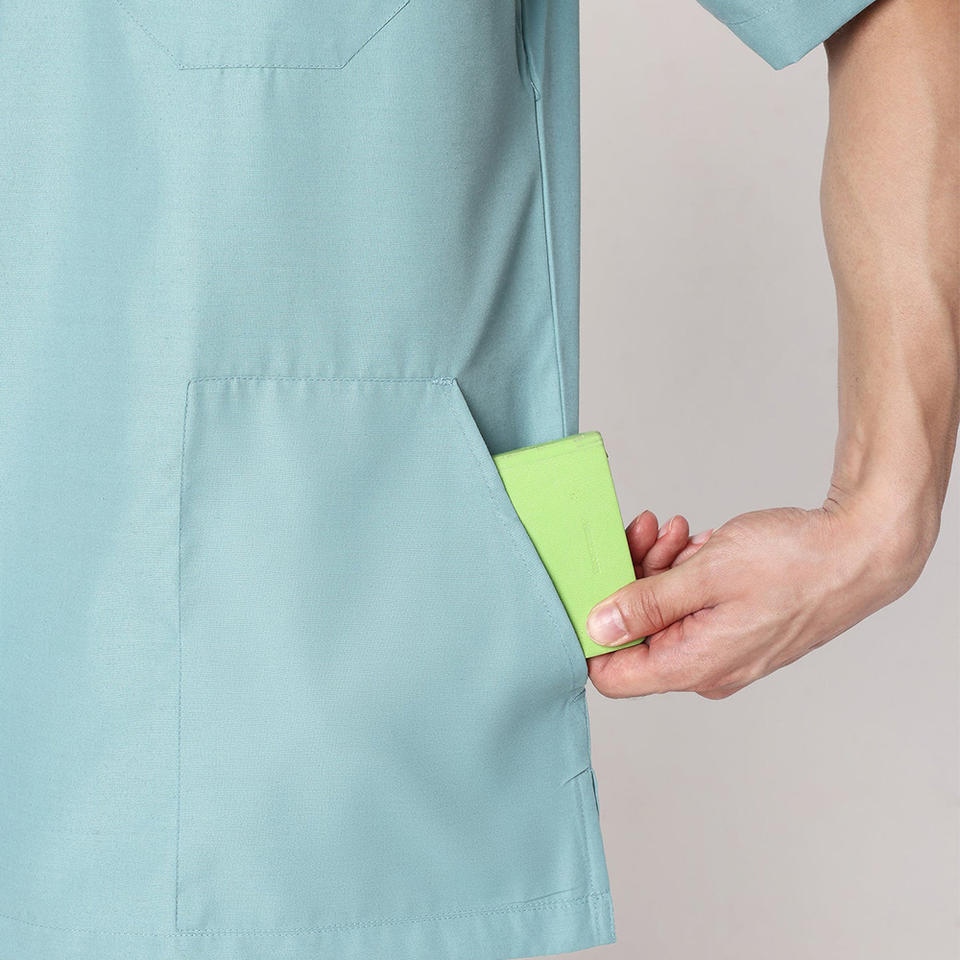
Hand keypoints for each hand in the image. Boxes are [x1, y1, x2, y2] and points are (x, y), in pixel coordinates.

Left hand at [586, 501, 929, 698]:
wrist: (859, 552)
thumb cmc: (795, 563)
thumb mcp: (707, 574)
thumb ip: (646, 604)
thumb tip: (596, 627)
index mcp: (692, 666)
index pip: (611, 675)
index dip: (591, 630)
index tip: (593, 581)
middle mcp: (705, 669)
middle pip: (636, 634)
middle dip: (630, 578)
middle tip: (646, 531)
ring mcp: (722, 650)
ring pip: (663, 613)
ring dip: (659, 568)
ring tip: (677, 532)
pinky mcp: (735, 630)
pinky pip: (691, 606)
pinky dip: (685, 573)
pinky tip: (698, 543)